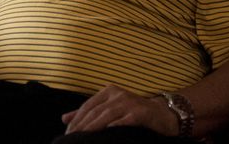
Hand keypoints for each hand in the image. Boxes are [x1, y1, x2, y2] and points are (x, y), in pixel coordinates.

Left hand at [62, 85, 176, 135]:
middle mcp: (118, 94)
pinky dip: (116, 125)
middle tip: (72, 138)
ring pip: (107, 115)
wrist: (163, 114)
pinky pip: (126, 120)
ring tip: (83, 137)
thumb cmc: (133, 112)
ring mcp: (130, 102)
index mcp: (109, 91)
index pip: (88, 106)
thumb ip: (89, 113)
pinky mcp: (141, 113)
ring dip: (94, 127)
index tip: (68, 132)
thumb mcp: (110, 109)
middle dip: (82, 125)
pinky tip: (108, 132)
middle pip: (96, 111)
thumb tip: (64, 118)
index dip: (77, 119)